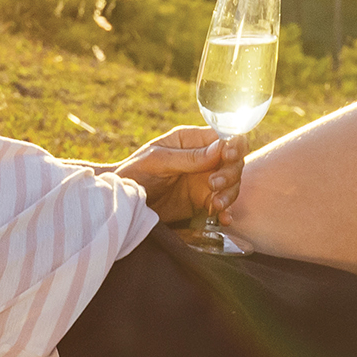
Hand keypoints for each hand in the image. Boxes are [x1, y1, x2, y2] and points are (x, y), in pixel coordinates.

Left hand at [110, 127, 242, 226]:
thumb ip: (189, 157)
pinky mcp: (201, 201)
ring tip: (216, 205)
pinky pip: (221, 205)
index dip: (234, 145)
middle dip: (230, 173)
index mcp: (191, 140)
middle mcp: (202, 159)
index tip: (229, 156)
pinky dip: (226, 211)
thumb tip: (222, 149)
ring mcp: (203, 180)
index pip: (224, 137)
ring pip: (231, 184)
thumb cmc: (135, 172)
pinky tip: (224, 219)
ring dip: (229, 194)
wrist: (122, 201)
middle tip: (214, 185)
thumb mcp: (158, 161)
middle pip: (233, 162)